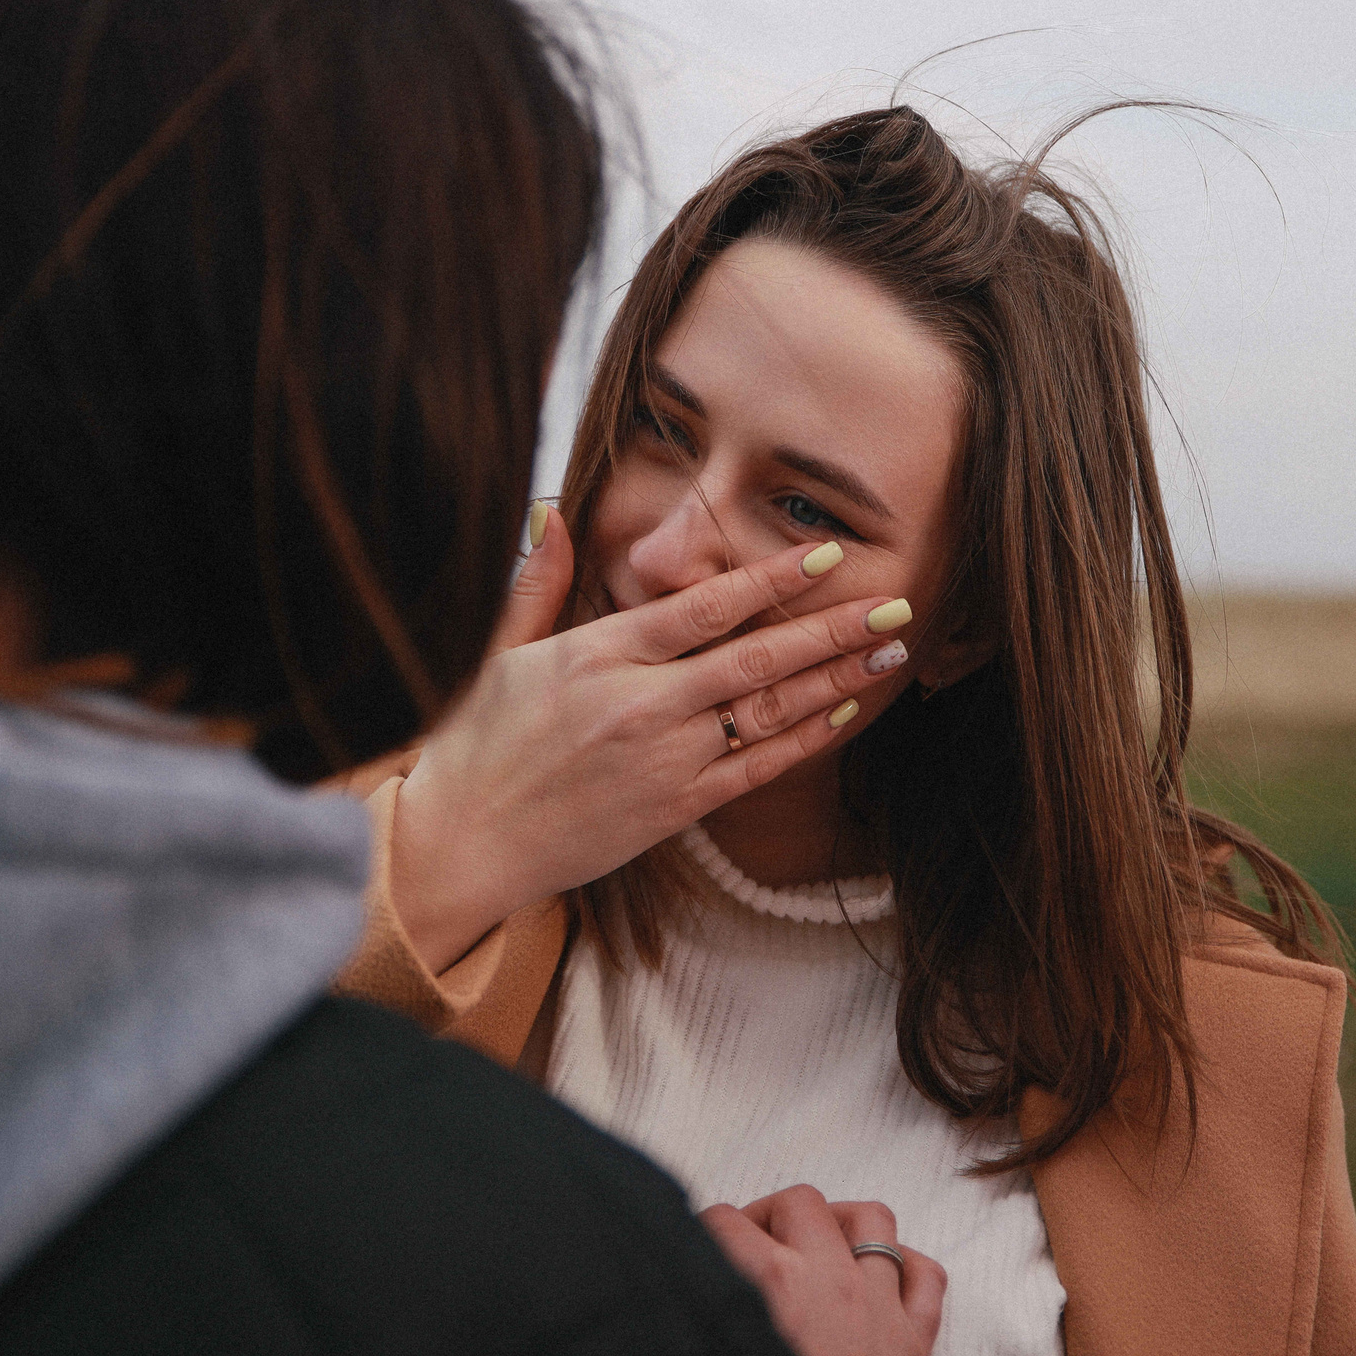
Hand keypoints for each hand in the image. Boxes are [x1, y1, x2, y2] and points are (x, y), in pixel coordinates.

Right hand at [386, 506, 909, 971]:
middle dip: (832, 628)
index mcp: (599, 653)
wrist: (462, 844)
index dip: (769, 580)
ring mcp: (663, 759)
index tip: (824, 556)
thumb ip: (540, 582)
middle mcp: (640, 703)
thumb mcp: (498, 651)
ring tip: (891, 651)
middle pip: (755, 657)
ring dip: (837, 680)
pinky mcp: (674, 809)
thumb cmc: (476, 744)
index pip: (701, 606)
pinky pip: (757, 768)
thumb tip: (553, 511)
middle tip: (894, 602)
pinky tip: (846, 712)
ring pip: (768, 711)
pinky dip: (806, 738)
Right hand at [699, 1186, 944, 1355]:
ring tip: (820, 1246)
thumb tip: (669, 1305)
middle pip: (800, 1202)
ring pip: (873, 1220)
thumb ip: (700, 1322)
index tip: (696, 1248)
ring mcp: (880, 1306)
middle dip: (770, 1215)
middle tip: (751, 1247)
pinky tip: (885, 1283)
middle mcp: (828, 1281)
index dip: (701, 1231)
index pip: (722, 1221)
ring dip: (842, 1223)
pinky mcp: (916, 1341)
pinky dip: (908, 1268)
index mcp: (767, 1287)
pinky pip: (927, 1275)